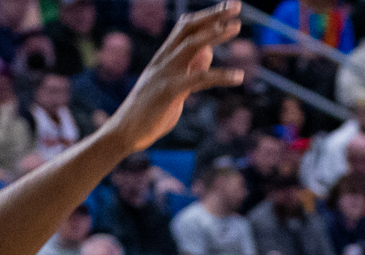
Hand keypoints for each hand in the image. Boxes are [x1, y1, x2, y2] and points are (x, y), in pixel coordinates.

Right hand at [101, 2, 242, 154]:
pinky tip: (239, 76)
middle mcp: (164, 60)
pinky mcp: (169, 92)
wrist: (125, 132)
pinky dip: (221, 76)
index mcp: (164, 57)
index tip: (227, 9)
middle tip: (236, 6)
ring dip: (215, 34)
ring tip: (236, 27)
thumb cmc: (150, 112)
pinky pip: (199, 79)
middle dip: (212, 15)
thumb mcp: (174, 86)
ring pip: (191, 45)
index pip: (185, 27)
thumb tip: (208, 53)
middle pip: (188, 28)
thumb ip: (190, 69)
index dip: (206, 16)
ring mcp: (165, 74)